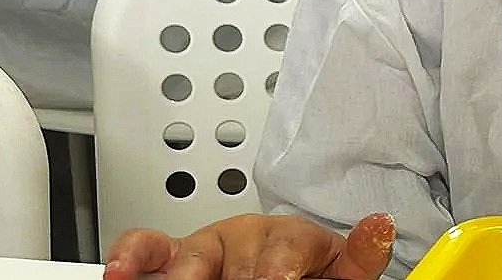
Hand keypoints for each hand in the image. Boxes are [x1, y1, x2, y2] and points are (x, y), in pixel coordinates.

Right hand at [103, 212, 394, 279]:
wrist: (290, 272)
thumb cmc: (312, 274)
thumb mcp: (341, 272)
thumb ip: (358, 260)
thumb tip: (381, 226)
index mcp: (296, 238)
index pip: (289, 247)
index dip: (280, 268)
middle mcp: (251, 235)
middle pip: (240, 262)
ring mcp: (211, 244)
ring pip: (192, 256)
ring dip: (186, 276)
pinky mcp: (173, 257)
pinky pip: (147, 248)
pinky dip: (131, 258)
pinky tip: (120, 274)